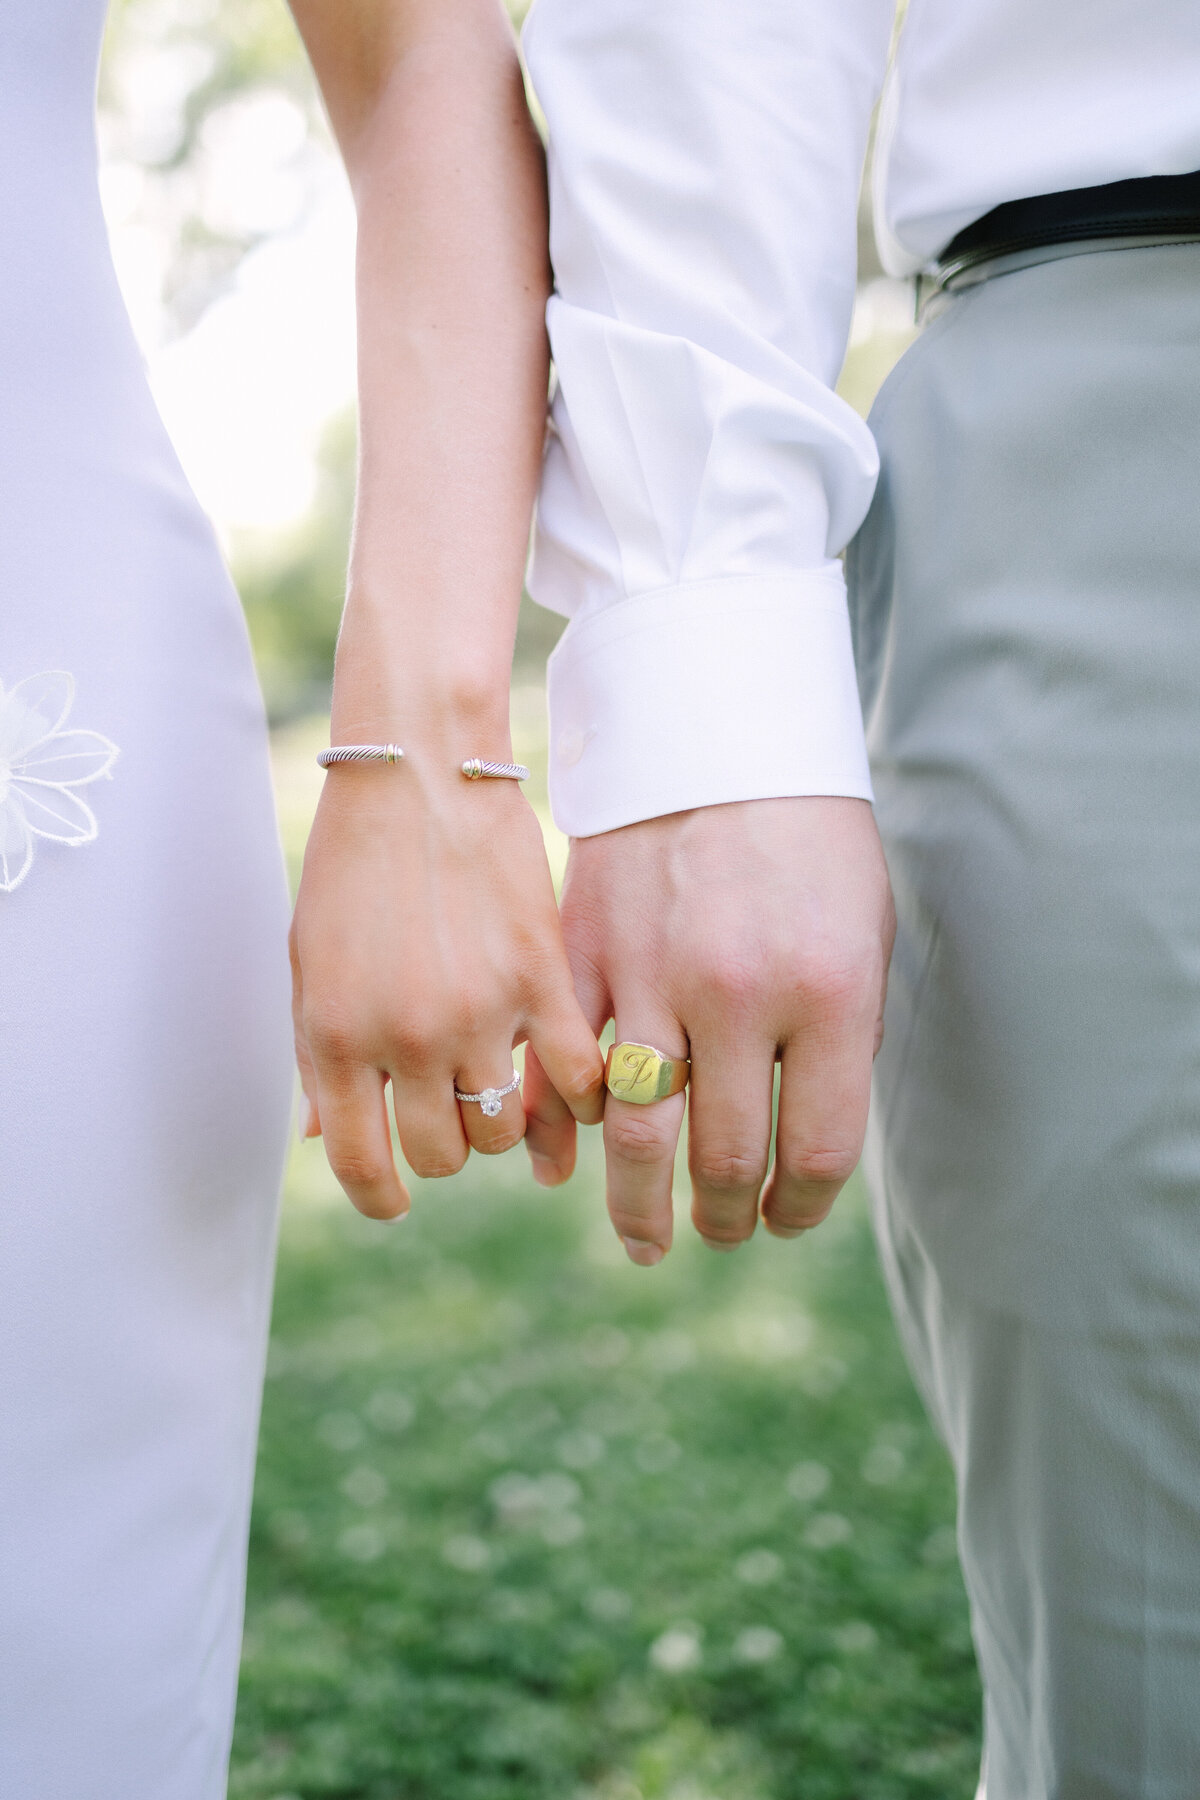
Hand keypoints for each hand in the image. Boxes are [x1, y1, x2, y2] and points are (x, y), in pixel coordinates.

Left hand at [290, 746, 604, 1219]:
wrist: (420, 773)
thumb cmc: (354, 865)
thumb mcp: (311, 963)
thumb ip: (319, 1056)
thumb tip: (323, 1140)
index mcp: (338, 1037)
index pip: (362, 1164)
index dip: (380, 1198)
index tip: (395, 1201)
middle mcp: (408, 1037)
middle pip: (444, 1154)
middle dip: (444, 1146)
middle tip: (449, 1112)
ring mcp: (481, 1012)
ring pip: (506, 1126)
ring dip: (501, 1119)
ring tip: (496, 1081)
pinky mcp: (542, 978)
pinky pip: (575, 1077)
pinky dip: (575, 1095)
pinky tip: (566, 1081)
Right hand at [525, 798, 893, 1260]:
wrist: (713, 726)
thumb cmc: (807, 834)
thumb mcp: (859, 930)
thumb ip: (841, 1036)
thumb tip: (801, 1139)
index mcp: (828, 994)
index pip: (818, 1152)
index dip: (801, 1207)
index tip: (784, 1220)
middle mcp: (739, 996)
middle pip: (724, 1160)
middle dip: (722, 1219)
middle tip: (718, 1234)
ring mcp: (652, 975)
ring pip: (635, 1134)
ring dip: (639, 1207)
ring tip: (647, 1237)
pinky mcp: (583, 952)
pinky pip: (564, 1068)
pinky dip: (562, 1129)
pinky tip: (569, 1161)